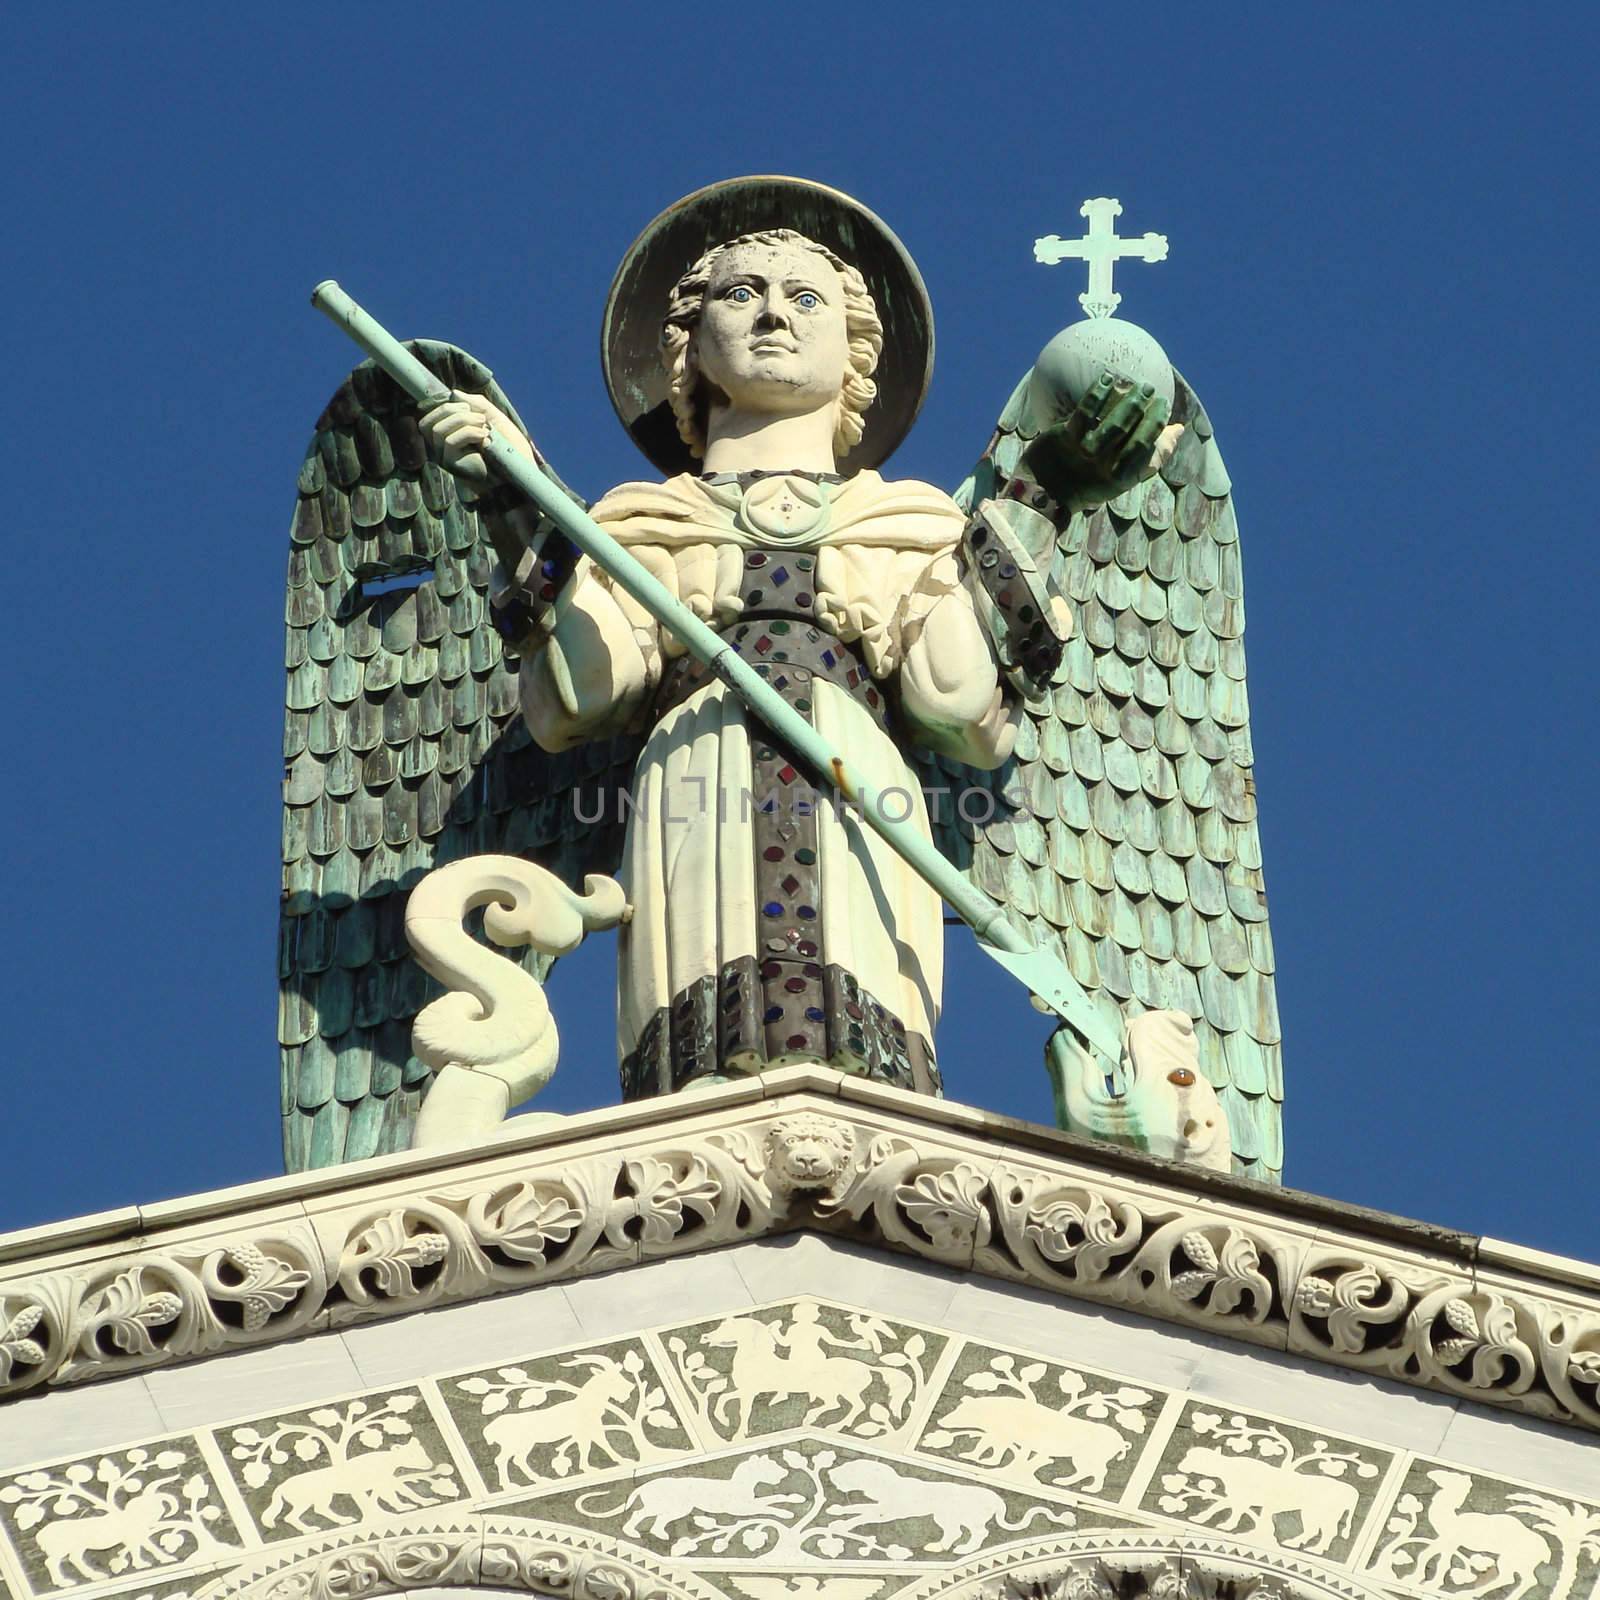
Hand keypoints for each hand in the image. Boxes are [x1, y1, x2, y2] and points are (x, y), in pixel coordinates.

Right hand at [418, 390, 534, 487]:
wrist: (520, 467)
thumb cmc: (508, 445)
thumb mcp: (492, 417)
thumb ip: (475, 404)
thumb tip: (454, 393)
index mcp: (447, 436)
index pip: (428, 418)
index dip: (444, 406)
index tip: (468, 406)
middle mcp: (441, 449)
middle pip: (427, 423)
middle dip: (452, 411)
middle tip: (479, 416)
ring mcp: (445, 458)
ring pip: (438, 431)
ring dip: (463, 421)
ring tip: (484, 425)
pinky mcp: (453, 465)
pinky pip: (450, 442)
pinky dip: (468, 432)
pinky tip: (484, 436)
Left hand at [1022, 369, 1182, 510]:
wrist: (1040, 495)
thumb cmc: (1085, 484)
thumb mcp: (1118, 477)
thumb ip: (1147, 457)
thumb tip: (1178, 429)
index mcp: (1121, 479)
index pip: (1150, 452)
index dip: (1161, 428)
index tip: (1165, 408)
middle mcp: (1106, 469)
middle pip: (1137, 438)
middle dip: (1150, 413)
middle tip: (1153, 392)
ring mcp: (1086, 455)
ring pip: (1115, 425)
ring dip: (1130, 401)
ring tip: (1139, 385)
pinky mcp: (1065, 440)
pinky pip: (1086, 413)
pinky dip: (1098, 394)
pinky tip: (1107, 378)